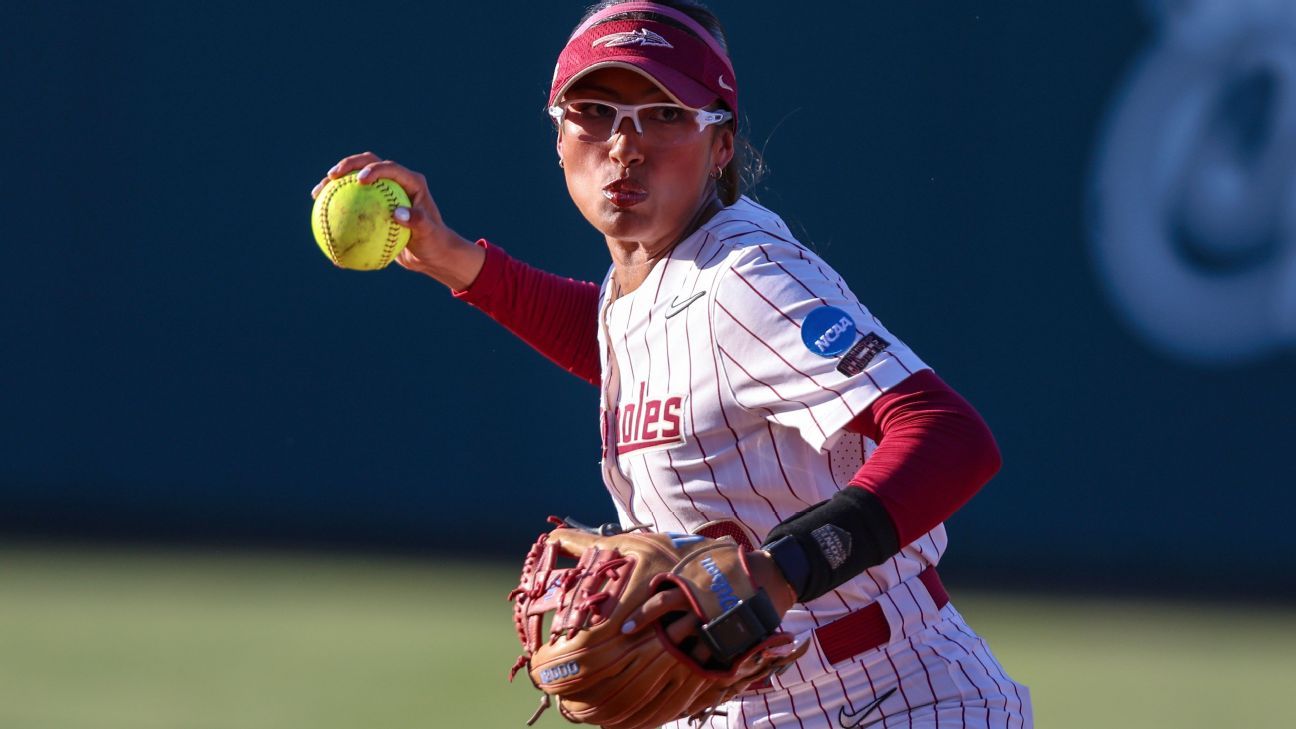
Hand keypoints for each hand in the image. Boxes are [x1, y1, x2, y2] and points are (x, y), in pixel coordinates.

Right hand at [311, 152, 484, 288]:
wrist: (432, 254)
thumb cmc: (434, 243)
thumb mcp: (429, 235)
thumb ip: (417, 222)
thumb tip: (397, 213)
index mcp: (411, 182)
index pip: (390, 168)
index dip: (373, 169)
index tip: (359, 181)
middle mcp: (397, 182)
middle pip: (368, 164)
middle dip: (347, 165)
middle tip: (331, 177)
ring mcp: (384, 193)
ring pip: (355, 181)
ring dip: (335, 183)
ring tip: (317, 194)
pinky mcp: (375, 206)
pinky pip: (353, 204)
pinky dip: (337, 208)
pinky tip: (320, 219)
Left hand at [620, 550, 797, 664]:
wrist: (772, 574)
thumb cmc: (735, 563)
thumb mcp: (707, 554)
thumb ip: (685, 556)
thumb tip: (659, 543)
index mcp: (693, 582)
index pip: (660, 598)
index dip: (641, 613)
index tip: (625, 626)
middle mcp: (700, 601)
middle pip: (669, 622)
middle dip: (651, 633)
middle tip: (635, 644)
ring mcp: (716, 618)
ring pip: (688, 640)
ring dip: (674, 650)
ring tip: (662, 661)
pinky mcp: (731, 633)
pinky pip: (711, 652)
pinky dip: (700, 661)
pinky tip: (691, 667)